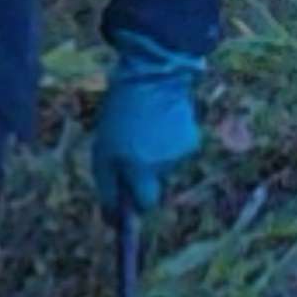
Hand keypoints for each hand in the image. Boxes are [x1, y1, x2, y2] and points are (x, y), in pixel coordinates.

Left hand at [98, 42, 208, 204]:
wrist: (154, 75)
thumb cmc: (121, 114)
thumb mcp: (103, 152)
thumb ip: (109, 189)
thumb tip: (113, 221)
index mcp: (140, 169)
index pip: (145, 206)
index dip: (136, 206)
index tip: (128, 201)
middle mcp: (165, 165)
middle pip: (154, 187)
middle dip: (143, 178)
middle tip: (131, 153)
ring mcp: (181, 153)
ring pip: (164, 169)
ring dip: (153, 157)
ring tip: (144, 131)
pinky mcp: (193, 140)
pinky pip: (175, 154)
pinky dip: (167, 145)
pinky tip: (160, 125)